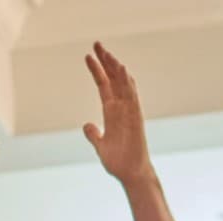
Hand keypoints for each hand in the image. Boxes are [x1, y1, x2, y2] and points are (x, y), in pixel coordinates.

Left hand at [82, 42, 153, 185]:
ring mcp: (129, 112)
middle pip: (113, 79)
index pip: (104, 86)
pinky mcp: (136, 119)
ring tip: (107, 52)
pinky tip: (122, 69)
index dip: (97, 71)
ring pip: (123, 84)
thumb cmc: (118, 161)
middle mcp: (121, 109)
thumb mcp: (100, 146)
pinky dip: (127, 83)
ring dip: (115, 68)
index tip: (88, 57)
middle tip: (97, 44)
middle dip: (105, 62)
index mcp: (111, 113)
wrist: (131, 174)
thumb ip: (93, 134)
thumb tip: (87, 124)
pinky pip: (132, 97)